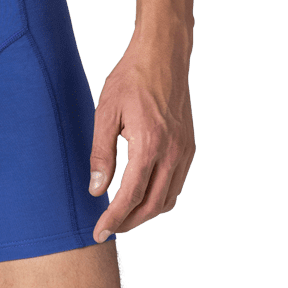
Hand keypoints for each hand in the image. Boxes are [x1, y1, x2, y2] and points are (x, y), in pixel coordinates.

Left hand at [87, 39, 195, 241]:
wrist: (163, 56)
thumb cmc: (130, 79)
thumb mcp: (106, 112)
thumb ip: (102, 153)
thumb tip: (96, 190)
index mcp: (149, 146)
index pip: (130, 197)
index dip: (113, 218)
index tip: (98, 232)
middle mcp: (172, 154)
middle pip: (152, 206)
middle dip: (129, 222)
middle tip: (108, 227)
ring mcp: (185, 151)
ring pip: (168, 199)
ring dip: (146, 213)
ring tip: (124, 215)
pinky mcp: (190, 147)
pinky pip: (177, 184)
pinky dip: (160, 197)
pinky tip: (143, 194)